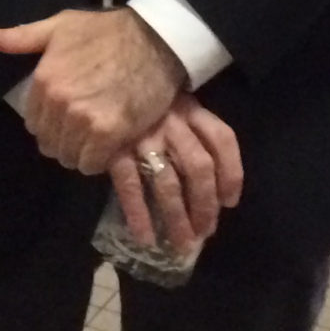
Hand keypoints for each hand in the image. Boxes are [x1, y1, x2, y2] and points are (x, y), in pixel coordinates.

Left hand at [0, 8, 185, 173]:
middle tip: (86, 128)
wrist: (156, 39)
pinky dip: (99, 160)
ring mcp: (84, 119)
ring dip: (82, 152)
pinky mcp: (110, 133)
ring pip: (69, 157)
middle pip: (50, 144)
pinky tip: (110, 144)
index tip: (68, 116)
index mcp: (44, 79)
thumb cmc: (108, 32)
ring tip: (98, 137)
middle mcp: (59, 102)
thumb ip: (20, 37)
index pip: (33, 124)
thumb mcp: (60, 26)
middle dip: (65, 140)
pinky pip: (91, 164)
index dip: (51, 123)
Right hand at [107, 95, 243, 252]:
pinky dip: (139, 214)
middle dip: (205, 205)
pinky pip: (131, 186)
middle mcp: (171, 123)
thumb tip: (214, 187)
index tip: (230, 202)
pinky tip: (146, 238)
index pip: (222, 139)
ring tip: (182, 245)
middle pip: (199, 167)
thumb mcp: (172, 105)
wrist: (98, 85)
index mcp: (190, 110)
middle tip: (205, 232)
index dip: (232, 173)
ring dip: (178, 218)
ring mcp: (143, 136)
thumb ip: (191, 133)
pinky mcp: (114, 149)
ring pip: (168, 183)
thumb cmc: (142, 103)